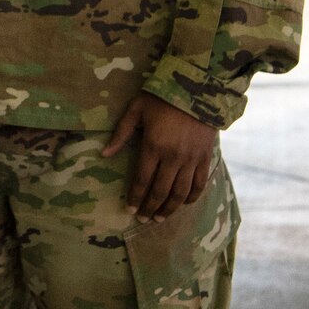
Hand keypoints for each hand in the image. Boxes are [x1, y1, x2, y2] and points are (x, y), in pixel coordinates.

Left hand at [102, 94, 217, 221]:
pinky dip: (192, 196)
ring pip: (180, 192)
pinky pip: (199, 183)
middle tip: (143, 219)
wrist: (197, 88)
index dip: (135, 196)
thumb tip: (103, 154)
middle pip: (160, 190)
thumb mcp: (136, 110)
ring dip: (170, 208)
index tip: (129, 209)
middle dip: (150, 207)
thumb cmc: (162, 97)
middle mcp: (173, 157)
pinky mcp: (205, 157)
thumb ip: (121, 134)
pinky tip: (184, 203)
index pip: (142, 179)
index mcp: (153, 146)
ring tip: (160, 218)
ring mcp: (191, 159)